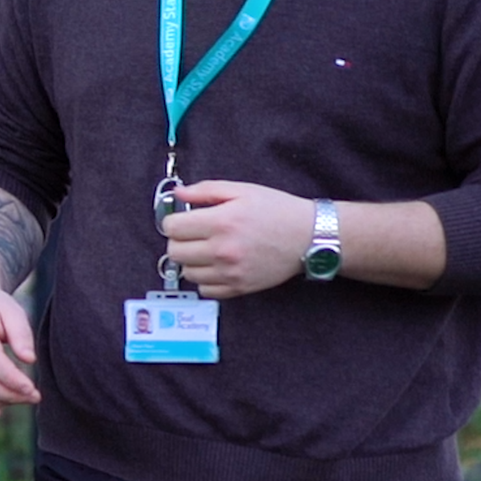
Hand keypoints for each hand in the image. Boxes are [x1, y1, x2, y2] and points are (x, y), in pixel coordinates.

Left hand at [161, 180, 311, 297]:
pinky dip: (205, 279)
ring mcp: (230, 272)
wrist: (309, 237)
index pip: (172, 228)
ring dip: (191, 261)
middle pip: (175, 252)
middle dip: (179, 240)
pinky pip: (205, 290)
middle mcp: (222, 250)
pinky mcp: (239, 288)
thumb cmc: (277, 210)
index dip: (173, 221)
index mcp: (221, 222)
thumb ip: (205, 191)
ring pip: (187, 273)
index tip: (183, 220)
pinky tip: (216, 266)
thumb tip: (177, 194)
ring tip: (206, 249)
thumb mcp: (242, 190)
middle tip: (193, 234)